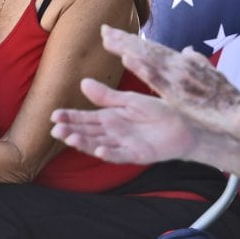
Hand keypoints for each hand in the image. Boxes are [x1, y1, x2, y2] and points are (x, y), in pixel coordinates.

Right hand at [51, 77, 203, 163]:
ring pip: (97, 144)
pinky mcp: (135, 155)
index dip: (69, 117)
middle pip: (86, 132)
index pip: (83, 118)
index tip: (54, 116)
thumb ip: (107, 96)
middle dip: (70, 131)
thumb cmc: (158, 111)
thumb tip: (82, 83)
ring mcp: (121, 145)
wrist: (185, 125)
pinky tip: (99, 149)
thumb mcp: (130, 100)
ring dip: (83, 143)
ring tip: (70, 138)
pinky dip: (108, 153)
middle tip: (56, 130)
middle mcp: (111, 132)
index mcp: (108, 117)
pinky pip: (118, 155)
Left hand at [100, 25, 239, 133]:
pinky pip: (158, 78)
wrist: (237, 112)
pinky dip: (144, 68)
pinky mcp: (178, 92)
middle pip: (146, 50)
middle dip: (124, 41)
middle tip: (104, 31)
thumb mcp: (209, 74)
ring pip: (149, 60)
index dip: (132, 42)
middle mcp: (178, 65)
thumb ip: (197, 61)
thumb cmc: (222, 96)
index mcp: (181, 62)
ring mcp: (178, 77)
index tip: (113, 34)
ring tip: (110, 41)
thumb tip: (189, 50)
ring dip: (129, 49)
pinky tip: (129, 60)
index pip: (151, 49)